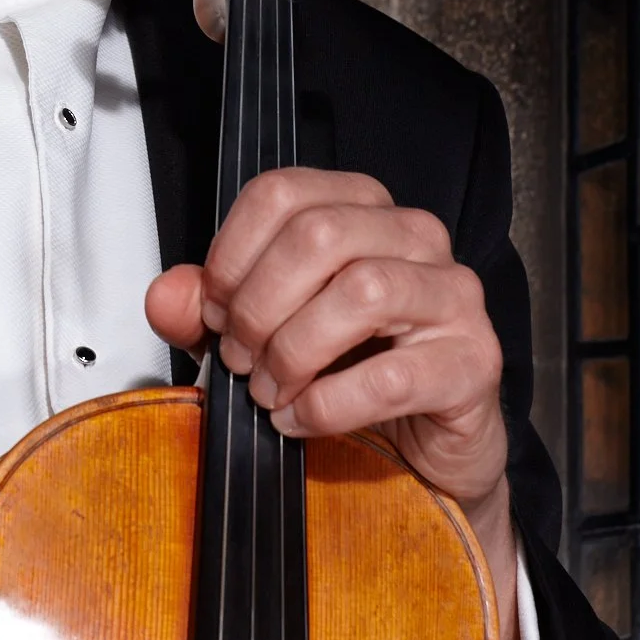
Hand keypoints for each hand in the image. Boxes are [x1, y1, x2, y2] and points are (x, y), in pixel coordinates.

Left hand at [145, 166, 521, 639]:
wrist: (420, 446)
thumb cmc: (346, 371)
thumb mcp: (260, 331)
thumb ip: (206, 309)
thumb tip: (167, 297)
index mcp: (360, 208)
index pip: (281, 193)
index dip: (231, 253)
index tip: (213, 309)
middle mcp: (413, 236)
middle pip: (318, 236)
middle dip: (259, 305)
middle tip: (239, 358)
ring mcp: (452, 294)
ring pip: (361, 292)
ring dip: (294, 350)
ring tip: (269, 389)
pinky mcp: (472, 361)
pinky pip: (391, 375)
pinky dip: (328, 403)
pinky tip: (300, 418)